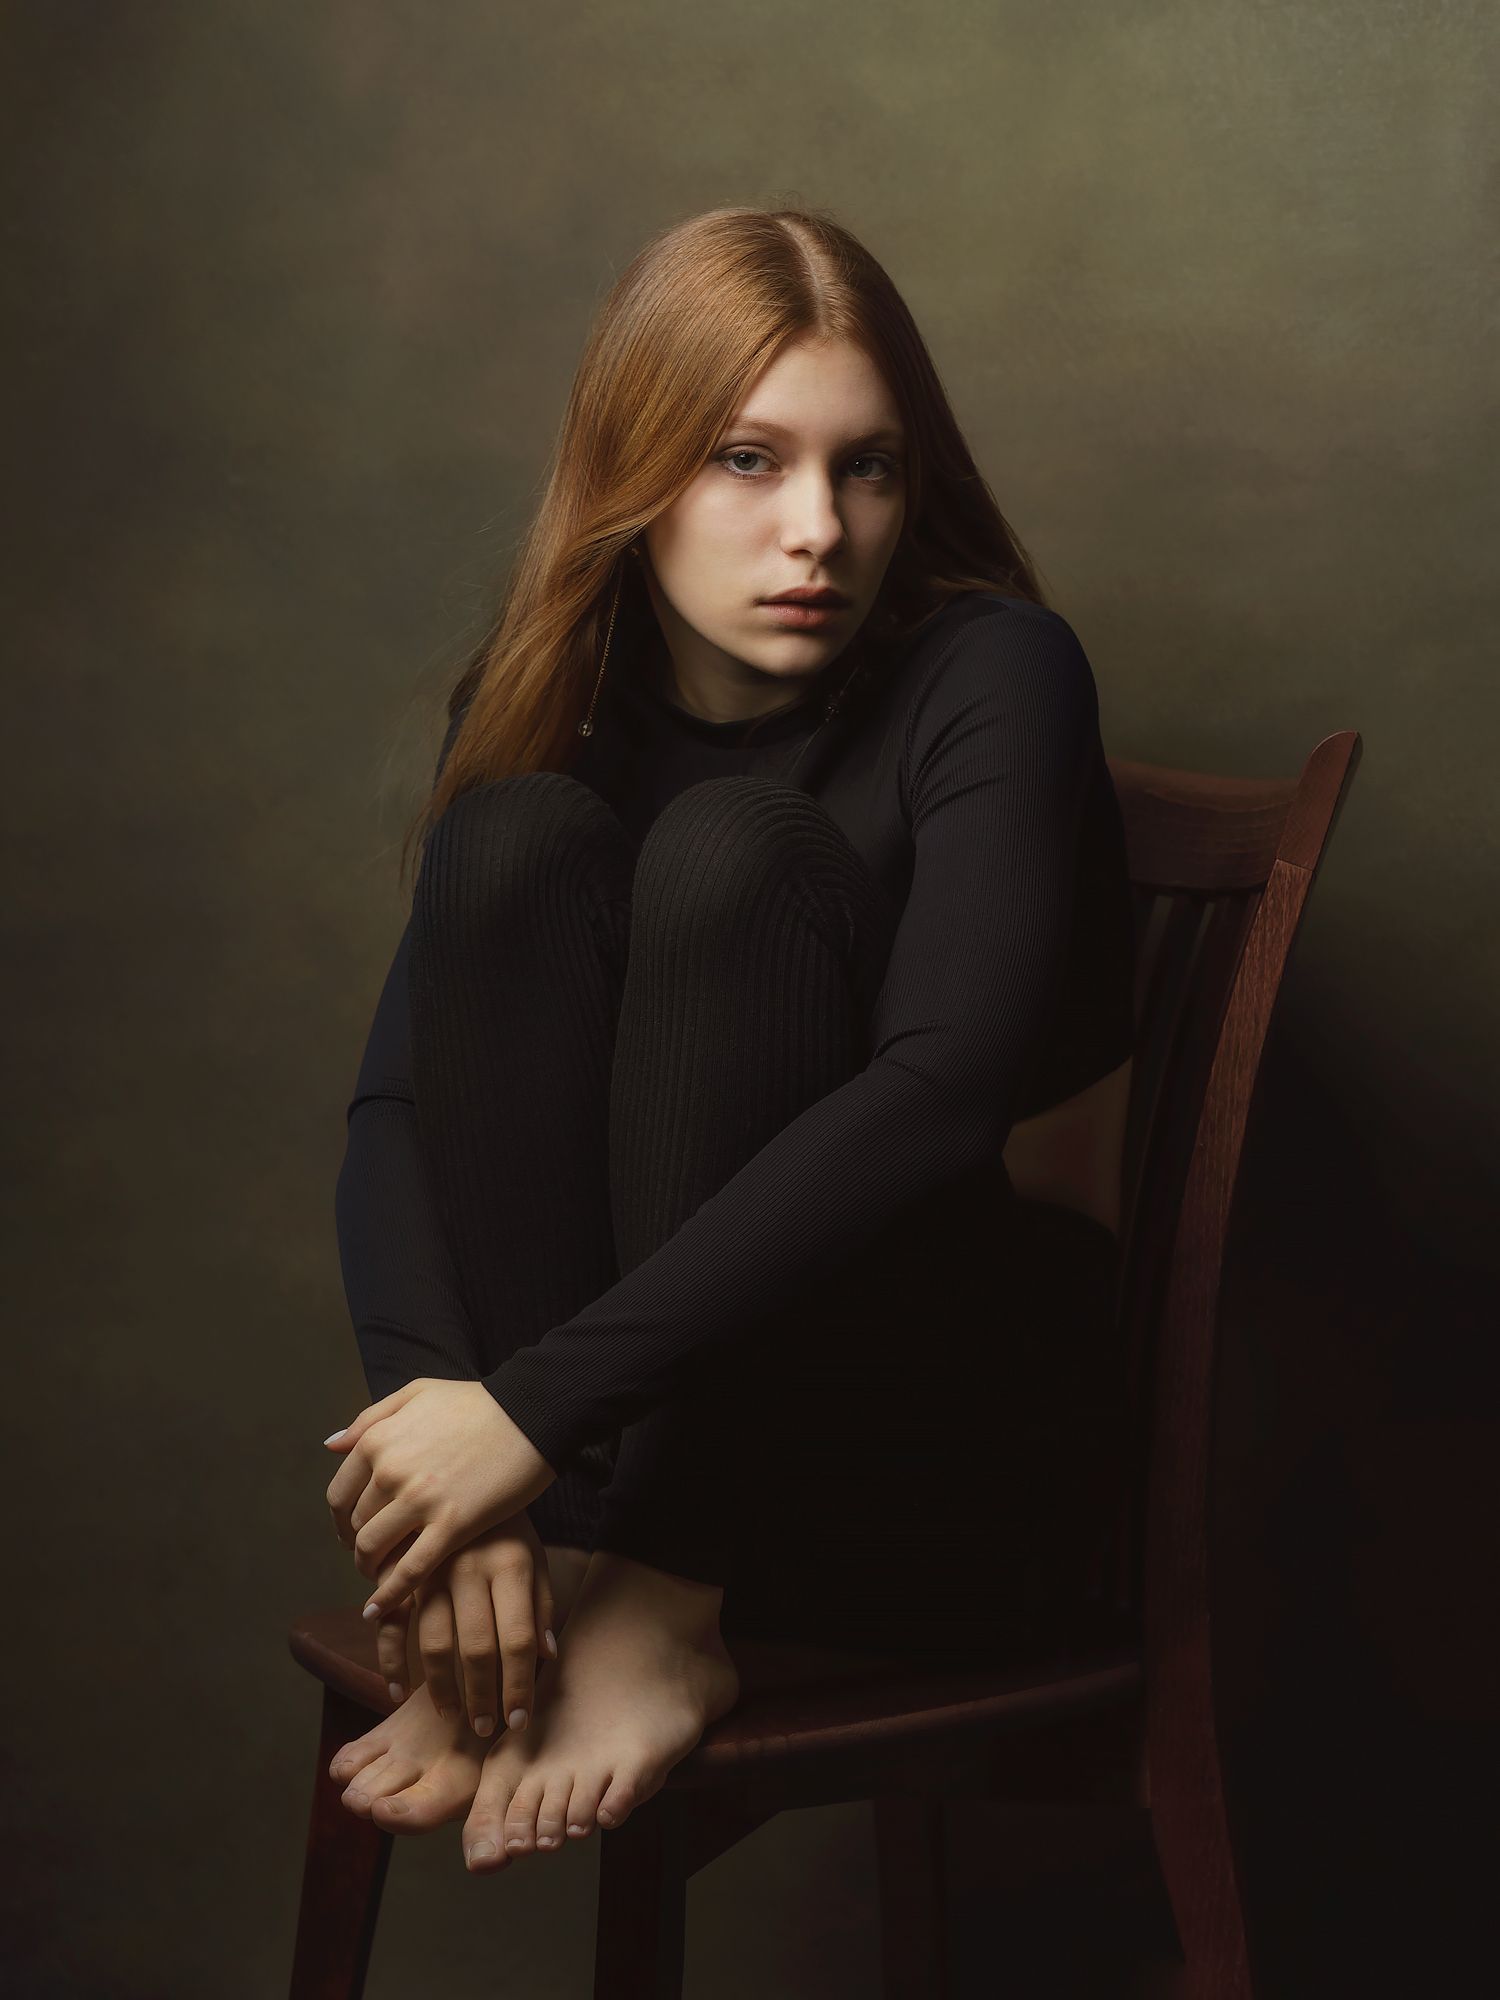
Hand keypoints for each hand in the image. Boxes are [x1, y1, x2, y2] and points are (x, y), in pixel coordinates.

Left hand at [324, 1379, 555, 1616]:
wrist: (532, 1412)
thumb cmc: (477, 1402)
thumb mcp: (417, 1393)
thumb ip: (370, 1418)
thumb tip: (331, 1445)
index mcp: (378, 1440)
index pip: (339, 1495)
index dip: (342, 1520)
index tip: (353, 1532)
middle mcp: (390, 1471)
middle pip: (355, 1525)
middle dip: (359, 1545)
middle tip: (373, 1556)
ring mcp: (420, 1500)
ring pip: (373, 1549)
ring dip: (370, 1569)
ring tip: (379, 1578)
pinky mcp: (452, 1525)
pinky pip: (409, 1570)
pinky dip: (388, 1594)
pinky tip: (378, 1610)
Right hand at [378, 1516, 559, 1736]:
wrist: (466, 1466)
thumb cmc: (506, 1522)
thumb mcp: (533, 1554)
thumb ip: (541, 1604)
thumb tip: (546, 1658)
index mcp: (511, 1564)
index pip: (519, 1639)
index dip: (519, 1686)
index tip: (519, 1721)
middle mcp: (471, 1568)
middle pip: (478, 1647)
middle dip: (483, 1697)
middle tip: (485, 1730)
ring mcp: (432, 1568)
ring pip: (434, 1641)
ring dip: (441, 1688)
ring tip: (452, 1716)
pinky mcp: (401, 1568)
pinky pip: (392, 1622)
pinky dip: (390, 1660)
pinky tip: (397, 1692)